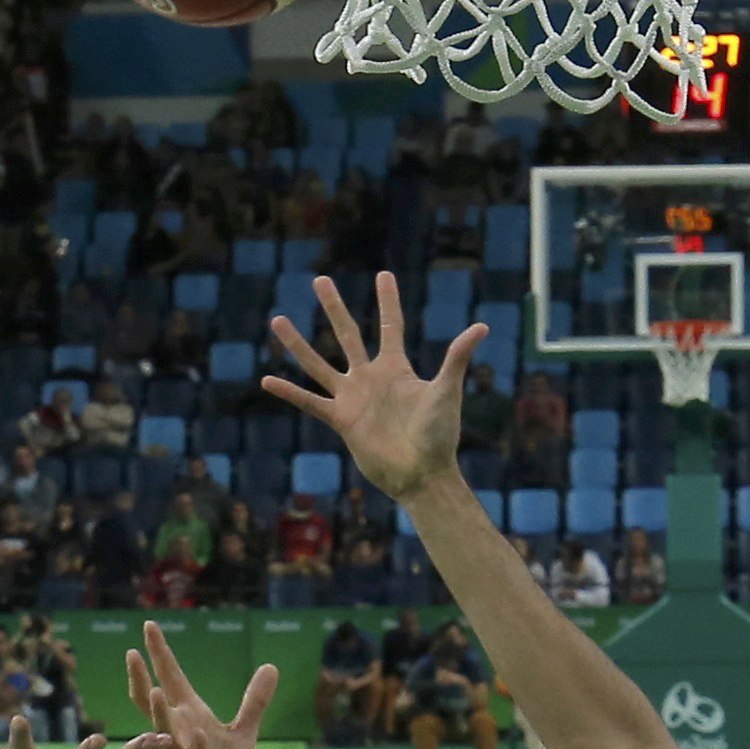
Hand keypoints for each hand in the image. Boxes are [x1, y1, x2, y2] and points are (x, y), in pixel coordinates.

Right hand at [128, 620, 275, 748]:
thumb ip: (254, 702)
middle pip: (155, 699)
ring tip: (154, 688)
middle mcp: (175, 733)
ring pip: (163, 732)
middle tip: (133, 649)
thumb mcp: (241, 736)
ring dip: (159, 712)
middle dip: (146, 675)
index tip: (150, 624)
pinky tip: (200, 739)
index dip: (160, 653)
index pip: (171, 679)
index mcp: (188, 719)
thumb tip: (270, 666)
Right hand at [264, 271, 486, 502]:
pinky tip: (267, 380)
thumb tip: (482, 326)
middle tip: (321, 280)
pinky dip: (288, 392)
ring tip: (278, 320)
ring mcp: (352, 398)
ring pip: (318, 363)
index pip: (390, 326)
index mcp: (396, 368)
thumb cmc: (439, 434)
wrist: (421, 473)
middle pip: (348, 334)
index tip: (383, 274)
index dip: (388, 301)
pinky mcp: (340, 420)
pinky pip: (309, 402)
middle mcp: (371, 378)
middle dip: (335, 307)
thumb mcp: (447, 391)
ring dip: (298, 343)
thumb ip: (457, 358)